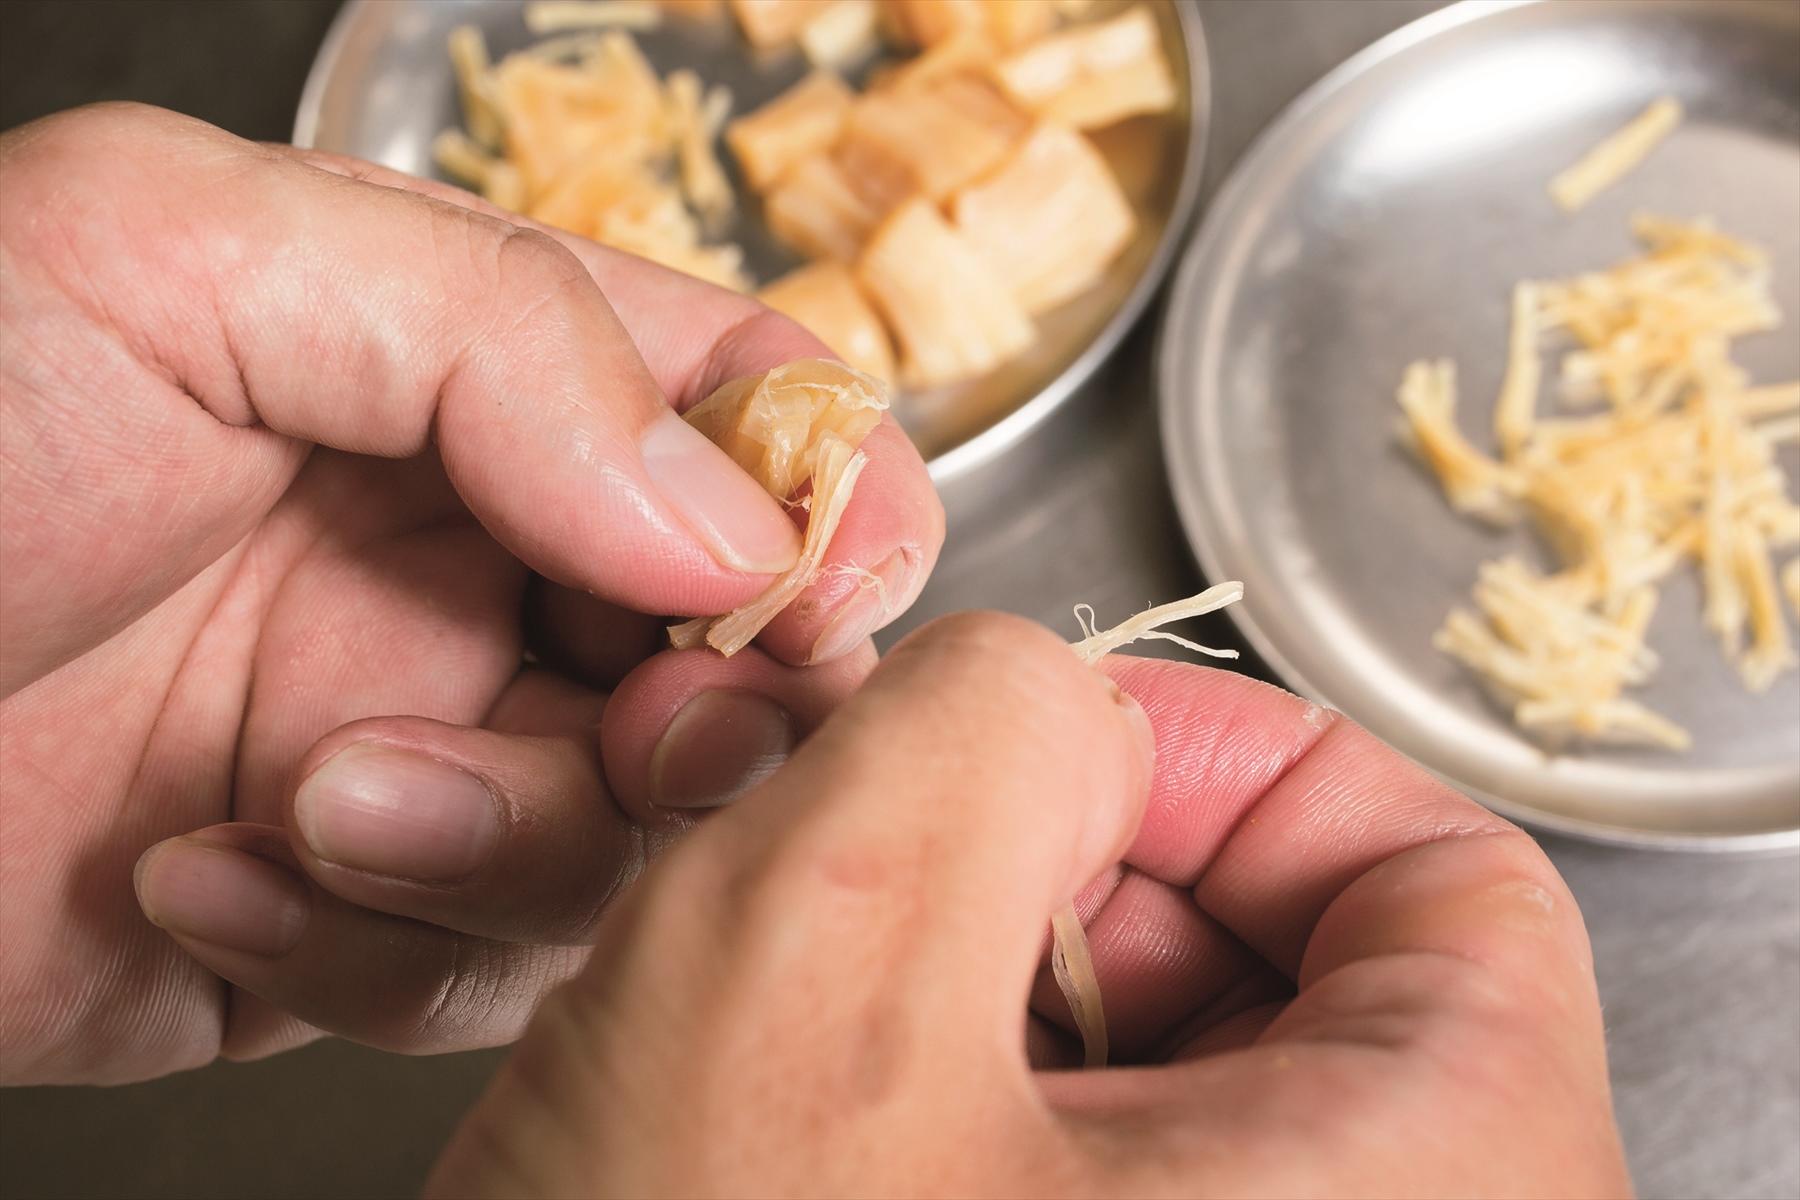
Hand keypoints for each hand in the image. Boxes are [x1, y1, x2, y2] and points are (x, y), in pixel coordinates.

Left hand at [0, 103, 941, 1083]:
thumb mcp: (167, 255)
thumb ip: (498, 327)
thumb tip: (726, 517)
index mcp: (470, 383)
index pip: (747, 416)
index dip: (832, 497)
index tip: (821, 590)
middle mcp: (475, 565)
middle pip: (741, 653)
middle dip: (717, 716)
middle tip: (640, 738)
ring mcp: (429, 744)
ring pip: (634, 838)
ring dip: (510, 840)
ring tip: (322, 791)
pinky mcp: (351, 911)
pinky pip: (479, 968)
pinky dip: (368, 941)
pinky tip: (208, 867)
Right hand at [430, 614, 1629, 1199]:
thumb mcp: (816, 950)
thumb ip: (968, 720)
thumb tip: (1033, 694)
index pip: (1447, 878)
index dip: (1228, 764)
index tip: (1034, 755)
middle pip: (1281, 981)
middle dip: (1041, 881)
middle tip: (853, 881)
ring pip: (1147, 1096)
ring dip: (954, 1004)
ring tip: (782, 1026)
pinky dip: (929, 1129)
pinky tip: (785, 1139)